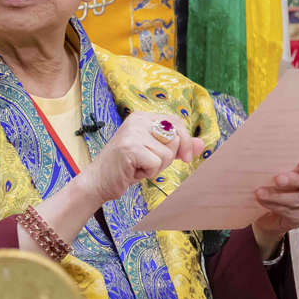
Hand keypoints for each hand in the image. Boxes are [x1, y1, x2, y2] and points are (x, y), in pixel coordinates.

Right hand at [82, 111, 204, 204]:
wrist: (97, 182)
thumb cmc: (126, 167)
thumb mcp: (154, 153)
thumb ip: (177, 147)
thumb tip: (201, 144)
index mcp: (143, 117)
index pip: (177, 122)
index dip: (185, 141)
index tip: (184, 157)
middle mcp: (138, 120)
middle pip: (175, 137)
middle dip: (169, 157)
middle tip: (149, 163)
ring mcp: (133, 133)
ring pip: (167, 153)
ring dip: (157, 167)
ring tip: (138, 166)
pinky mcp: (130, 147)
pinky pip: (156, 163)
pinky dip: (148, 173)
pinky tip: (133, 171)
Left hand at [252, 155, 298, 255]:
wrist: (271, 212)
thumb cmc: (278, 183)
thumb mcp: (282, 171)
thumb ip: (282, 164)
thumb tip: (266, 158)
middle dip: (294, 180)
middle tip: (278, 179)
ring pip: (298, 199)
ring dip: (277, 195)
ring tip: (260, 192)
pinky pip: (289, 211)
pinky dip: (273, 205)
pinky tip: (262, 201)